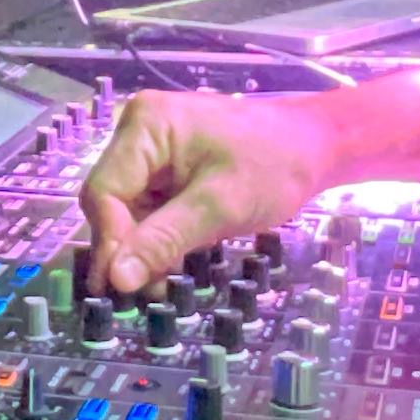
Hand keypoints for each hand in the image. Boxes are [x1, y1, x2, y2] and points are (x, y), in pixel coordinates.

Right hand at [80, 90, 339, 295]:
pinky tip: (171, 263)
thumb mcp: (220, 206)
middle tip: (144, 294)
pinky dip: (157, 237)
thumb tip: (117, 279)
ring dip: (142, 248)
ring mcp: (151, 150)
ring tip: (161, 284)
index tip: (120, 287)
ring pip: (127, 210)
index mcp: (146, 125)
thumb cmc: (275, 166)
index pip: (104, 191)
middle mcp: (138, 132)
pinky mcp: (166, 168)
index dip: (109, 242)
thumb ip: (164, 240)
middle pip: (111, 201)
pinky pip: (147, 208)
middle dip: (126, 248)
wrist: (315, 146)